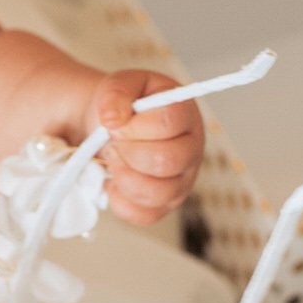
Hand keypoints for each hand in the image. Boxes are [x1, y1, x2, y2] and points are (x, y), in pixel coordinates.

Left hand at [86, 70, 204, 225]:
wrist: (113, 127)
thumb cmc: (123, 107)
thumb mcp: (118, 87)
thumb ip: (116, 94)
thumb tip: (113, 118)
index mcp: (184, 113)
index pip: (169, 122)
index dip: (135, 126)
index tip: (115, 124)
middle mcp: (191, 149)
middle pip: (167, 161)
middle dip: (127, 153)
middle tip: (112, 144)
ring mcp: (182, 181)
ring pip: (158, 193)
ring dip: (123, 177)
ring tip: (112, 161)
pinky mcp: (166, 205)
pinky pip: (146, 215)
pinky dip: (120, 201)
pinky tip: (113, 181)